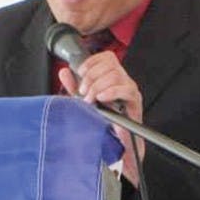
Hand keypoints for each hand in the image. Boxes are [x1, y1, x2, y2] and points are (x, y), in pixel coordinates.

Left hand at [58, 52, 143, 185]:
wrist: (116, 142)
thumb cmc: (102, 122)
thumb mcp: (83, 101)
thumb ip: (73, 86)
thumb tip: (64, 72)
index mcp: (111, 76)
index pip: (105, 57)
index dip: (91, 62)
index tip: (80, 74)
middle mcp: (122, 80)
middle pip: (109, 64)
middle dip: (92, 77)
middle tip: (84, 92)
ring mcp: (129, 89)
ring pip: (116, 75)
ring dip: (99, 86)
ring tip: (91, 99)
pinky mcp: (134, 100)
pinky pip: (126, 89)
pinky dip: (111, 92)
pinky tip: (102, 99)